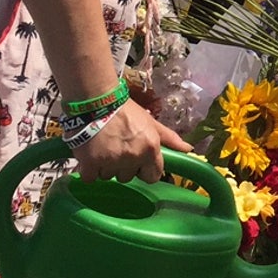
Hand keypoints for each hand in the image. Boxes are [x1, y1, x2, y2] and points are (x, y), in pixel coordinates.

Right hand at [73, 99, 191, 183]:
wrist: (95, 100)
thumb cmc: (124, 110)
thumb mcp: (150, 122)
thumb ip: (169, 138)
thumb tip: (188, 149)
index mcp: (150, 149)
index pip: (152, 176)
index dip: (144, 169)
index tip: (137, 161)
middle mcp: (132, 157)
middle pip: (128, 176)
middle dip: (123, 166)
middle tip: (116, 148)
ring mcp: (111, 162)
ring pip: (109, 176)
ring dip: (105, 167)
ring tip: (102, 148)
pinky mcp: (90, 164)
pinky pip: (91, 177)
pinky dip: (89, 169)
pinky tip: (90, 154)